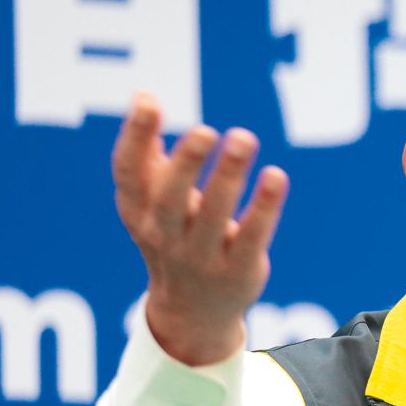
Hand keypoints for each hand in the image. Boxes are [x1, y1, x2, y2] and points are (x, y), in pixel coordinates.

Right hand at [112, 93, 289, 366]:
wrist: (192, 311)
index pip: (128, 174)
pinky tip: (276, 176)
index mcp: (140, 212)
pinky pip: (252, 236)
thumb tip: (142, 95)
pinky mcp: (238, 269)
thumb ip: (147, 153)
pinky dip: (264, 207)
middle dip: (185, 164)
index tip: (149, 101)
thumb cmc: (172, 237)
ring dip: (229, 177)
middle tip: (205, 129)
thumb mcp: (152, 202)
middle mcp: (165, 235)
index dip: (135, 137)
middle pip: (169, 198)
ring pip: (213, 216)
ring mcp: (201, 256)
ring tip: (244, 138)